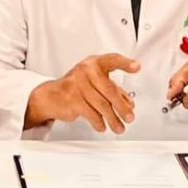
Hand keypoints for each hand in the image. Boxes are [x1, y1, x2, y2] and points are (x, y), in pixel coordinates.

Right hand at [25, 53, 139, 133]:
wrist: (51, 96)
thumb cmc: (76, 88)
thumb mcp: (94, 84)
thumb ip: (113, 91)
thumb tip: (129, 104)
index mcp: (93, 64)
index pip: (111, 60)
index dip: (124, 63)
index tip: (136, 67)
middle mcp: (85, 71)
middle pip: (110, 90)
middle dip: (122, 107)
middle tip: (130, 117)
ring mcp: (77, 84)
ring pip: (102, 105)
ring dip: (113, 119)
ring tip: (119, 127)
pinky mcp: (72, 98)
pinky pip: (92, 114)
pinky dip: (99, 123)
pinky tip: (102, 126)